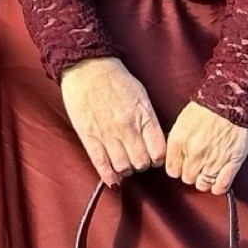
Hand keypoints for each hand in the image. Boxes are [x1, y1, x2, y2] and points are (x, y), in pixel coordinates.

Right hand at [59, 56, 166, 186]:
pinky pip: (101, 164)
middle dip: (142, 164)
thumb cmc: (116, 79)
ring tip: (124, 163)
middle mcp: (127, 128)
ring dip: (125, 169)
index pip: (158, 152)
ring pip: (123, 167)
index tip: (153, 156)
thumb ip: (148, 120)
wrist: (88, 67)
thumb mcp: (142, 96)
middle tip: (137, 158)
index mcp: (143, 116)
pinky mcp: (89, 137)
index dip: (157, 158)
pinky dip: (108, 176)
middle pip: (141, 162)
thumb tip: (153, 142)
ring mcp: (107, 134)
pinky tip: (112, 180)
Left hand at [165, 100, 247, 194]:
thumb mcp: (184, 120)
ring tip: (209, 172)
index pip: (172, 170)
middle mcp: (194, 153)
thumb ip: (178, 141)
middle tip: (199, 165)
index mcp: (179, 141)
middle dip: (192, 173)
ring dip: (205, 180)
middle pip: (187, 178)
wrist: (232, 97)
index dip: (178, 168)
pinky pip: (221, 185)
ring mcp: (213, 160)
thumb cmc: (209, 105)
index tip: (183, 165)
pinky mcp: (231, 162)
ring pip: (203, 185)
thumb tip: (175, 156)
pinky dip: (219, 186)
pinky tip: (219, 181)